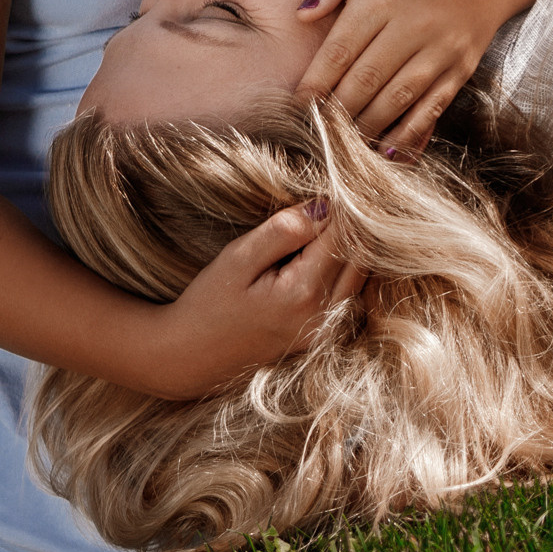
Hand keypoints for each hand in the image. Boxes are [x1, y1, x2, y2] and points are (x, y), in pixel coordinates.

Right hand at [154, 201, 366, 396]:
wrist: (189, 360)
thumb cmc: (207, 305)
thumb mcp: (238, 259)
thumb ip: (284, 231)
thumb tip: (326, 205)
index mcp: (303, 293)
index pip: (344, 234)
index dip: (337, 207)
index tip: (320, 191)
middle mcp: (326, 316)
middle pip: (363, 255)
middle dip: (347, 226)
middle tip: (316, 210)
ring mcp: (328, 331)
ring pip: (362, 274)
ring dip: (348, 247)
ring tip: (311, 234)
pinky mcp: (325, 337)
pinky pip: (351, 293)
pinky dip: (343, 269)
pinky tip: (315, 260)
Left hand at [292, 0, 515, 151]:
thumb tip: (303, 14)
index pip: (340, 50)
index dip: (316, 84)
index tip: (297, 106)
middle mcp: (413, 24)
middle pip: (366, 80)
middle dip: (336, 112)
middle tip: (314, 132)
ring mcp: (441, 50)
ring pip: (396, 99)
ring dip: (366, 127)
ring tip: (342, 146)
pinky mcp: (460, 70)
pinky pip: (431, 109)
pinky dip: (407, 135)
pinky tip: (384, 151)